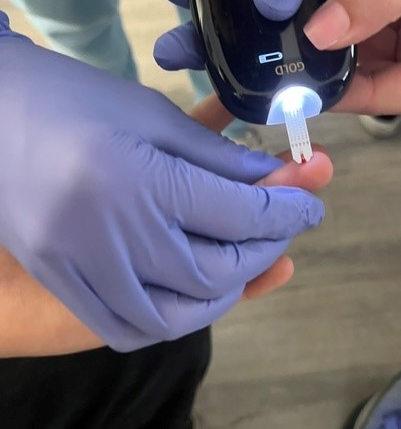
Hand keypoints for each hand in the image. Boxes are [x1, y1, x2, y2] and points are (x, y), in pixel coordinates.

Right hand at [0, 15, 327, 351]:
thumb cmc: (73, 98)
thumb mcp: (153, 115)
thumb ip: (220, 158)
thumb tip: (281, 182)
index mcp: (135, 178)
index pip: (237, 212)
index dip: (287, 209)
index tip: (312, 205)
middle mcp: (108, 234)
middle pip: (213, 268)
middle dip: (264, 250)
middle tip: (281, 229)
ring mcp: (78, 268)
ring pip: (175, 315)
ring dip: (224, 294)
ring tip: (243, 263)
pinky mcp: (61, 283)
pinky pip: (127, 329)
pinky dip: (171, 319)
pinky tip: (191, 291)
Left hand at [304, 0, 400, 113]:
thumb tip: (321, 32)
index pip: (382, 96)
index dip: (337, 91)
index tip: (295, 81)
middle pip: (374, 75)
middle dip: (334, 62)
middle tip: (287, 50)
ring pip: (373, 48)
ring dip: (342, 36)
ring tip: (300, 26)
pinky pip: (381, 20)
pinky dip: (355, 13)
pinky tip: (330, 5)